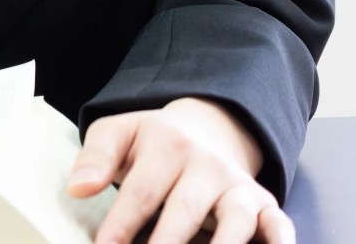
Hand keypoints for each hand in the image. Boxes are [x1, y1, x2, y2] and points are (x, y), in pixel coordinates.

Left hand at [69, 98, 292, 243]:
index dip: (121, 226)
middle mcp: (207, 164)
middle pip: (185, 211)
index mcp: (166, 145)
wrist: (206, 127)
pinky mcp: (265, 204)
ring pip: (236, 222)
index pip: (141, 191)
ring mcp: (238, 185)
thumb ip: (94, 159)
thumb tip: (77, 188)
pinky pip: (278, 227)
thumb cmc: (152, 143)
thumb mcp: (117, 135)